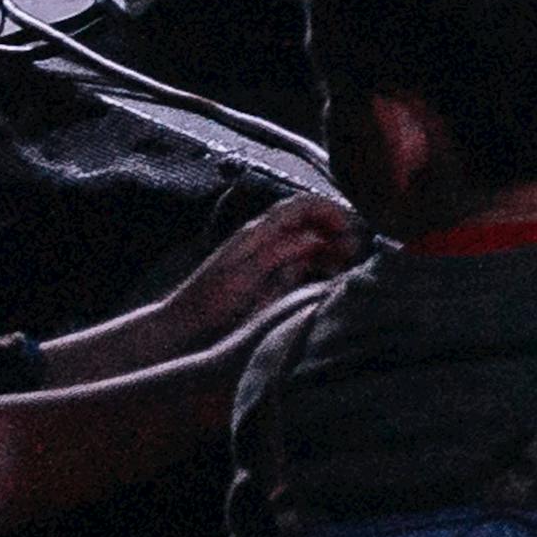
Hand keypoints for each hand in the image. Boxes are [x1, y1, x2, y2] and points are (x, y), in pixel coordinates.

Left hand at [169, 190, 360, 335]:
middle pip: (310, 221)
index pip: (302, 205)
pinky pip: (301, 263)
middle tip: (355, 252)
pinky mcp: (268, 279)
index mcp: (258, 233)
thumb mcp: (246, 276)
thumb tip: (315, 237)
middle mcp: (264, 240)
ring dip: (330, 248)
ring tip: (347, 266)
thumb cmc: (210, 305)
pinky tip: (329, 279)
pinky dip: (320, 265)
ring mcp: (267, 259)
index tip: (349, 228)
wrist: (181, 332)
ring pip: (309, 242)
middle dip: (336, 230)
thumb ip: (280, 252)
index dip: (330, 210)